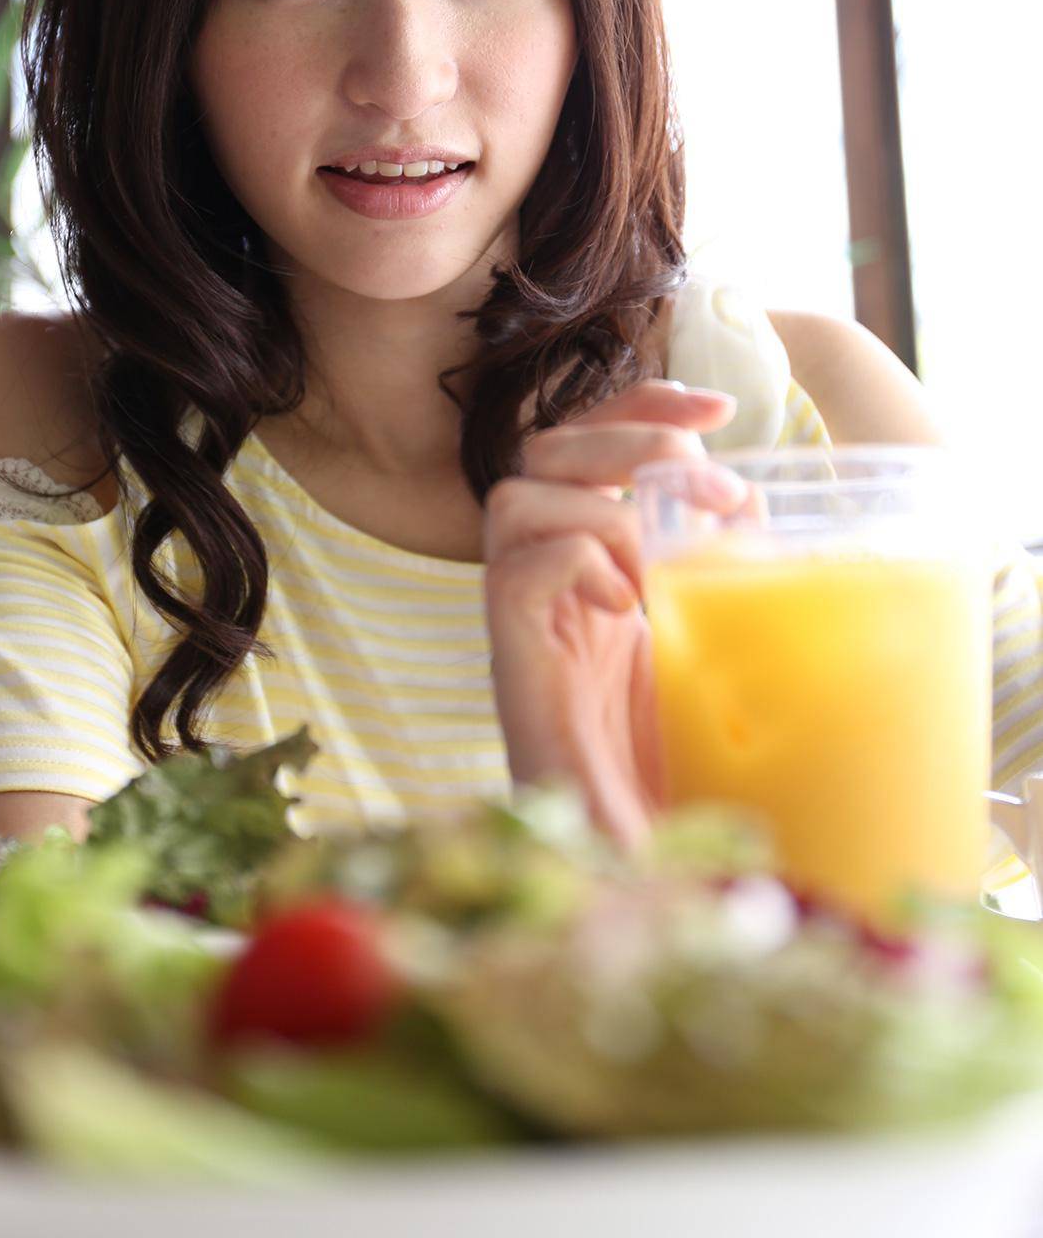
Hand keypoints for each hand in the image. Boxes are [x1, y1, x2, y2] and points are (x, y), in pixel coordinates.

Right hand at [482, 381, 744, 848]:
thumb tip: (767, 524)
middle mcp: (549, 583)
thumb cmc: (676, 775)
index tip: (721, 403)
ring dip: (601, 505)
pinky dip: (577, 563)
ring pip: (515, 495)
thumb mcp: (715, 655)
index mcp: (595, 567)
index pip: (595, 445)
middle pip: (545, 447)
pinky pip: (516, 571)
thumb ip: (724, 587)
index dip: (645, 403)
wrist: (638, 875)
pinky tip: (625, 609)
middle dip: (629, 433)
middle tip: (708, 475)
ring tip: (658, 561)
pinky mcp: (512, 665)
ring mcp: (525, 623)